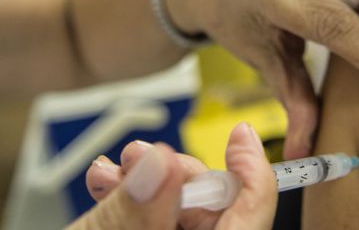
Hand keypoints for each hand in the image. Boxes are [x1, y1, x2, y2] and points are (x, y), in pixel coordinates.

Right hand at [72, 123, 276, 229]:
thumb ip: (131, 212)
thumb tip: (161, 167)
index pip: (252, 218)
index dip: (251, 173)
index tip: (240, 137)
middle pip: (216, 214)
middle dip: (176, 176)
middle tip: (138, 157)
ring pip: (180, 221)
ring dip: (146, 188)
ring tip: (108, 174)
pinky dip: (136, 211)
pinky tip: (107, 191)